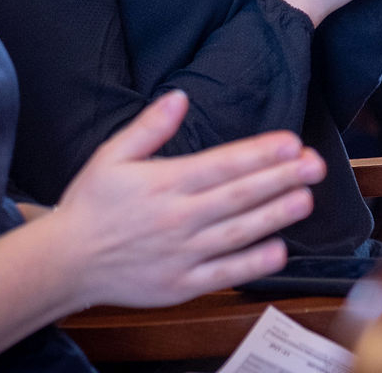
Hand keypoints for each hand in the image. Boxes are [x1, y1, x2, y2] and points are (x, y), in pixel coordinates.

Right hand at [48, 92, 320, 309]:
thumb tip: (179, 96)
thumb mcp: (111, 155)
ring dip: (275, 215)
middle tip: (315, 164)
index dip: (260, 153)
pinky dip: (252, 264)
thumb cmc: (91, 205)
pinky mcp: (181, 284)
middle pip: (239, 195)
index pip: (222, 164)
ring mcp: (182, 254)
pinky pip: (224, 274)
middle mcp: (178, 218)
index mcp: (164, 183)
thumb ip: (149, 127)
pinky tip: (279, 250)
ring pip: (238, 232)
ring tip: (305, 199)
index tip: (291, 142)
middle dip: (281, 178)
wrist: (66, 260)